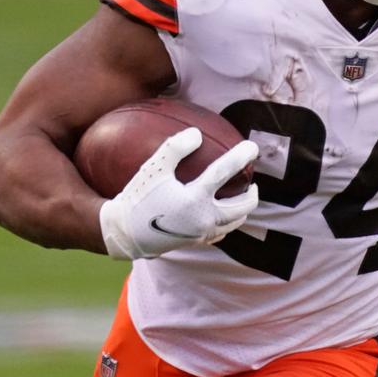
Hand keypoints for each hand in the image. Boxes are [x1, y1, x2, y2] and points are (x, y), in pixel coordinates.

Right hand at [98, 127, 258, 259]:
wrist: (123, 234)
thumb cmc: (137, 197)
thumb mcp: (152, 169)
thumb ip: (174, 148)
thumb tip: (196, 133)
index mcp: (195, 199)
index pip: (224, 173)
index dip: (240, 157)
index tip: (252, 147)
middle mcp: (203, 219)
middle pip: (242, 207)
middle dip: (253, 194)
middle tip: (254, 181)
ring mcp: (201, 233)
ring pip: (234, 223)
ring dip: (243, 210)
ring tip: (241, 197)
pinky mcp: (194, 242)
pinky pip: (219, 233)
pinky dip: (226, 223)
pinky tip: (221, 215)